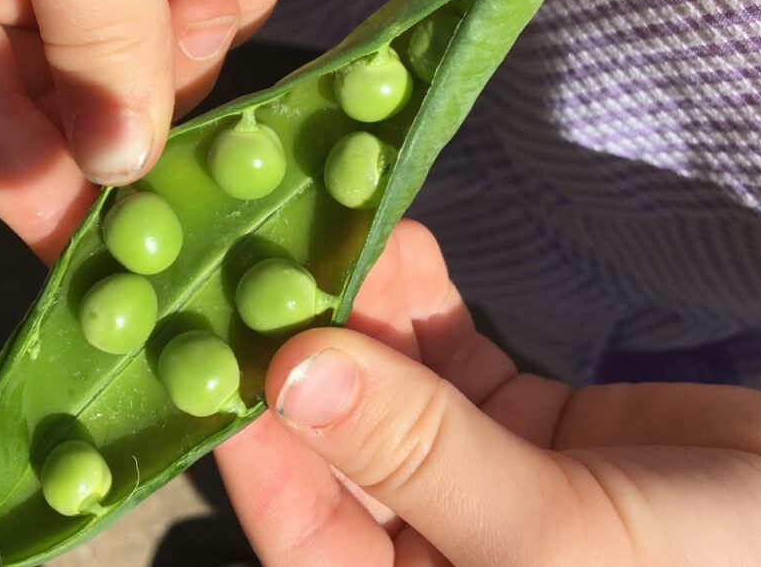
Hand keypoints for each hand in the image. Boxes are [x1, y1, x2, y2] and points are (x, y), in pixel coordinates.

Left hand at [216, 220, 760, 565]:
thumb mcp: (549, 536)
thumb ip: (418, 454)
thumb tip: (291, 375)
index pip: (301, 530)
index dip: (250, 438)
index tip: (212, 339)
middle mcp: (423, 549)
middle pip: (335, 443)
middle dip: (304, 348)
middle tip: (266, 254)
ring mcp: (463, 477)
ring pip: (384, 386)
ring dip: (361, 309)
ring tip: (334, 225)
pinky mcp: (510, 420)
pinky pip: (446, 354)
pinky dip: (422, 301)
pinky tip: (398, 243)